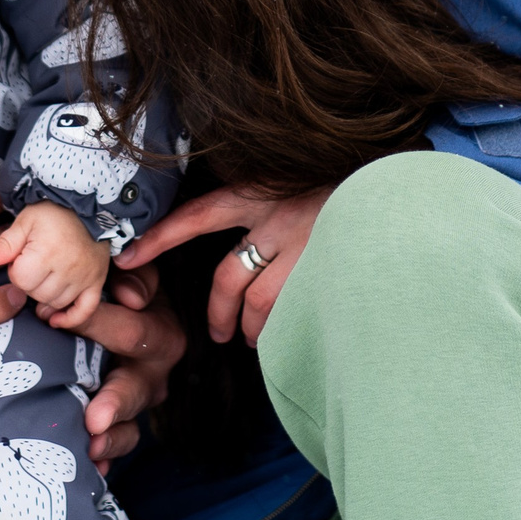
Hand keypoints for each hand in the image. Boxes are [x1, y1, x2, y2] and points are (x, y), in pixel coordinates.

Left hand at [0, 204, 111, 329]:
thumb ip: (4, 244)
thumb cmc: (53, 212)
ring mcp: (85, 276)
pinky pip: (85, 310)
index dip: (16, 271)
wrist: (87, 205)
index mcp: (47, 252)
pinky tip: (56, 319)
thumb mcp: (25, 221)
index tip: (21, 258)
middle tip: (34, 265)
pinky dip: (71, 318)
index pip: (21, 280)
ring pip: (57, 303)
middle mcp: (68, 268)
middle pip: (38, 294)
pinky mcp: (97, 281)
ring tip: (43, 279)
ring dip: (45, 296)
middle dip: (30, 283)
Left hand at [72, 266, 183, 473]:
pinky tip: (87, 469)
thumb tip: (129, 295)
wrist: (135, 318)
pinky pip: (117, 446)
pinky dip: (103, 459)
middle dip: (113, 404)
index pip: (128, 330)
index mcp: (160, 333)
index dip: (90, 323)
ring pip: (129, 427)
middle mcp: (153, 373)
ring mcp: (138, 404)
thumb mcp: (135, 275)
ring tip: (90, 449)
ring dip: (109, 439)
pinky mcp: (123, 423)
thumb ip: (135, 276)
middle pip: (134, 390)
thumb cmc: (126, 291)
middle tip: (93, 418)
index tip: (49, 317)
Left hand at [119, 184, 331, 345]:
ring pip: (260, 303)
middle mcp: (276, 218)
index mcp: (257, 193)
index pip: (196, 217)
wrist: (395, 186)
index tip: (125, 259)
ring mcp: (304, 247)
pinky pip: (296, 312)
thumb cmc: (336, 185)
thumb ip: (258, 209)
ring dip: (252, 328)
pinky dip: (287, 328)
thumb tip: (232, 245)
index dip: (160, 238)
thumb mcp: (289, 181)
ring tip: (253, 338)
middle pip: (228, 277)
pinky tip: (289, 333)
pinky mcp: (329, 270)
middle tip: (218, 335)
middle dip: (219, 314)